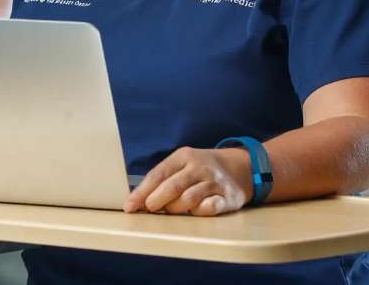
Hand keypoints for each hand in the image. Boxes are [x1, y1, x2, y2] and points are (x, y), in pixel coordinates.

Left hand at [124, 146, 252, 215]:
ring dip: (175, 209)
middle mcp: (199, 167)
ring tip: (172, 210)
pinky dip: (198, 212)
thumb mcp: (182, 164)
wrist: (239, 167)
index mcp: (183, 156)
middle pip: (172, 187)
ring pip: (188, 199)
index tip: (130, 206)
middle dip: (156, 201)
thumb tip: (137, 200)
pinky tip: (194, 210)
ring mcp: (214, 182)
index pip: (158, 174)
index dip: (141, 192)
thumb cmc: (200, 169)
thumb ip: (162, 179)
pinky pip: (209, 208)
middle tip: (149, 209)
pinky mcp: (227, 197)